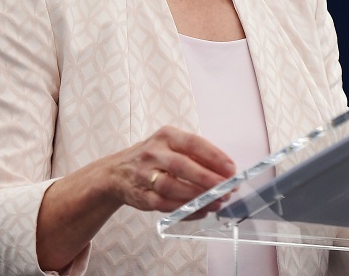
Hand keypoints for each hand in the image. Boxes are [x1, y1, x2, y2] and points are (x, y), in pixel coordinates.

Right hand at [103, 126, 236, 214]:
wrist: (116, 173)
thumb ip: (195, 155)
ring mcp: (145, 175)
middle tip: (227, 189)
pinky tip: (202, 211)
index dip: (214, 156)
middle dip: (208, 179)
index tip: (232, 169)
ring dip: (198, 197)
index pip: (193, 143)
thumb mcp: (170, 145)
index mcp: (166, 136)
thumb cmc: (152, 158)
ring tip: (218, 202)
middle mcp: (154, 153)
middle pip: (182, 166)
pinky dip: (187, 210)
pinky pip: (166, 206)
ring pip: (173, 187)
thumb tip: (226, 171)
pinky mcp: (142, 196)